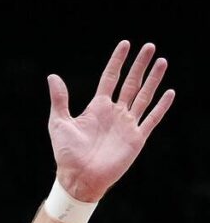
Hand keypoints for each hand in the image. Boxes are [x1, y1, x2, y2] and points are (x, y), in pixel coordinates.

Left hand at [48, 41, 175, 201]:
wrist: (79, 177)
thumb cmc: (66, 152)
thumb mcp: (59, 122)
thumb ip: (60, 99)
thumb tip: (53, 76)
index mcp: (97, 106)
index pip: (110, 77)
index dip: (117, 61)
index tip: (125, 44)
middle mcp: (115, 112)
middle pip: (131, 83)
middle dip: (139, 65)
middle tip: (149, 46)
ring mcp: (127, 124)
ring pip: (144, 96)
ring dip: (153, 80)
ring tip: (162, 62)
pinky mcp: (137, 139)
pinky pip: (152, 119)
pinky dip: (161, 106)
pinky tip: (169, 92)